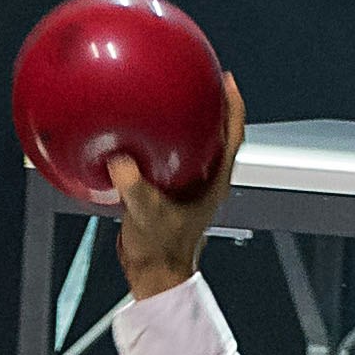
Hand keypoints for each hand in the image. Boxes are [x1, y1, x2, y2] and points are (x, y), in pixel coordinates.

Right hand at [106, 75, 243, 298]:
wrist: (152, 274)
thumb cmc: (160, 251)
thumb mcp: (146, 214)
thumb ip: (134, 185)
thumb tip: (119, 160)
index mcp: (214, 182)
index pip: (233, 136)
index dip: (234, 106)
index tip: (227, 80)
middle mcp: (206, 180)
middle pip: (217, 134)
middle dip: (210, 106)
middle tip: (199, 79)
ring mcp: (190, 186)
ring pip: (195, 145)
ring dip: (187, 122)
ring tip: (171, 98)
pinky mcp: (171, 192)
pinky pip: (170, 158)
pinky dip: (161, 142)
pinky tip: (141, 134)